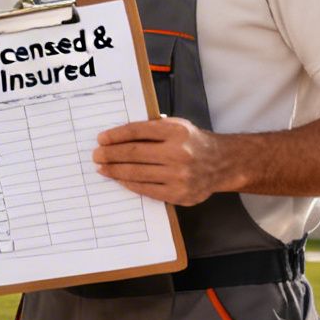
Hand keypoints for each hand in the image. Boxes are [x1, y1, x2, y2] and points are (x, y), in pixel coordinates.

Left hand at [92, 117, 236, 205]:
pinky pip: (146, 189)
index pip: (138, 131)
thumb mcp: (177, 126)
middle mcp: (179, 153)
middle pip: (134, 153)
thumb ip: (153, 128)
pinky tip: (120, 179)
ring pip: (138, 173)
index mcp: (176, 131)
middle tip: (96, 155)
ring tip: (103, 168)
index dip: (116, 135)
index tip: (101, 139)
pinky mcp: (179, 194)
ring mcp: (179, 176)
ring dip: (115, 171)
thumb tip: (118, 135)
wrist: (222, 164)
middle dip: (110, 154)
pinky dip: (130, 184)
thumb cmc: (193, 142)